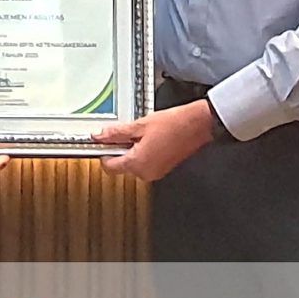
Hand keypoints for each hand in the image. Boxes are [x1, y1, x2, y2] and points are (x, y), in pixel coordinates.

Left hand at [93, 99, 217, 181]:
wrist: (197, 125)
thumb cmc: (174, 124)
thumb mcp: (139, 125)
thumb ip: (117, 133)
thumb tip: (101, 136)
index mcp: (137, 163)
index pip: (109, 166)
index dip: (103, 152)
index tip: (102, 142)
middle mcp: (146, 173)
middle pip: (121, 165)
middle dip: (119, 149)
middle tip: (125, 132)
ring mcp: (155, 172)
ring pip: (133, 164)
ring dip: (131, 150)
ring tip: (141, 133)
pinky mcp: (163, 169)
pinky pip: (145, 163)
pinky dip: (142, 152)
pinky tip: (150, 138)